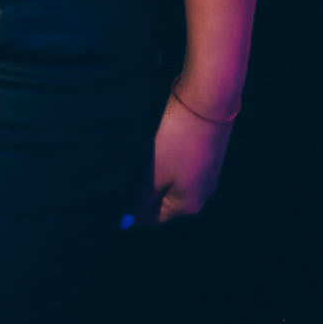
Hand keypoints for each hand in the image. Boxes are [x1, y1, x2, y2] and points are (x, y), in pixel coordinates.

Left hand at [133, 90, 234, 225]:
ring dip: (155, 176)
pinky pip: (181, 168)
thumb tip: (129, 222)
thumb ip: (141, 199)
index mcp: (188, 206)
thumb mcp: (154, 172)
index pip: (153, 219)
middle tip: (122, 176)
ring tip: (137, 161)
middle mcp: (202, 195)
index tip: (114, 195)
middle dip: (143, 192)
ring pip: (172, 183)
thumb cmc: (176, 140)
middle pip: (164, 202)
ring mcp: (207, 175)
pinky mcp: (207, 155)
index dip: (132, 210)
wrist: (208, 101)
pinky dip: (167, 163)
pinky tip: (156, 149)